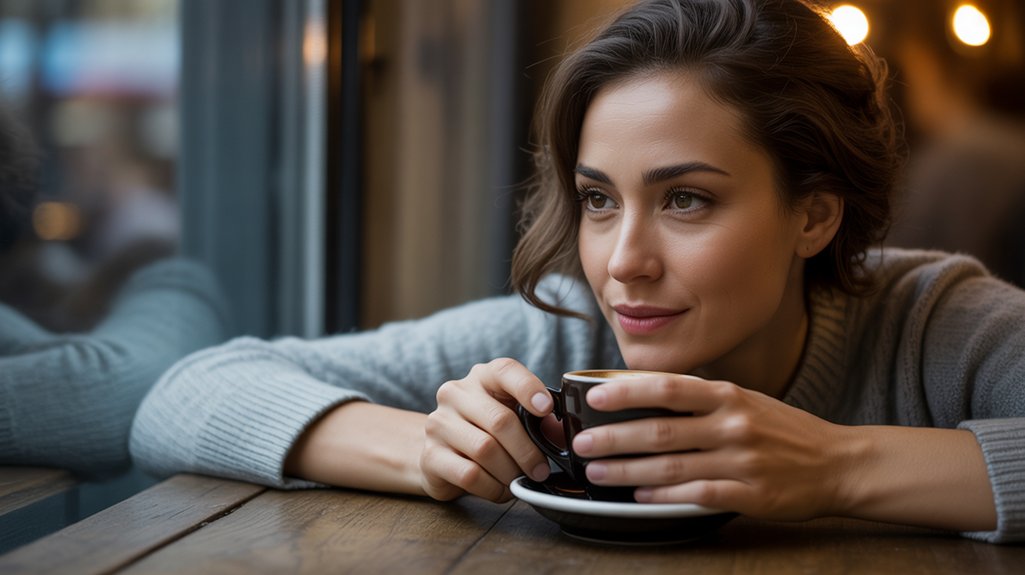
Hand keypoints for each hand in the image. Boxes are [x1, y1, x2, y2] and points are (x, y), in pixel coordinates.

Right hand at [420, 358, 553, 501]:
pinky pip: (470, 475)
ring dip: (510, 472)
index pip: (505, 371)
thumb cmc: (488, 432)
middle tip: (541, 470)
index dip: (528, 388)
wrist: (442, 454)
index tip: (547, 408)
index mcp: (483, 377)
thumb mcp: (515, 418)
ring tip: (518, 480)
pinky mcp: (430, 455)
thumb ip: (542, 423)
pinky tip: (500, 489)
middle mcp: (456, 393)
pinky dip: (493, 488)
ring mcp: (439, 423)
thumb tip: (565, 435)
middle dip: (527, 451)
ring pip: (485, 450)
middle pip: (500, 420)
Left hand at [571, 374, 848, 520]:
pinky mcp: (751, 493)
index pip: (669, 388)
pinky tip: (640, 498)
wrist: (838, 462)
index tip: (594, 398)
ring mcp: (742, 460)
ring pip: (672, 466)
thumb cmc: (784, 430)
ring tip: (598, 473)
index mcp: (728, 395)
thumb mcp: (745, 400)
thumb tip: (645, 396)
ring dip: (629, 471)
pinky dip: (665, 497)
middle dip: (614, 439)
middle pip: (661, 431)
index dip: (628, 393)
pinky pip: (698, 495)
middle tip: (582, 445)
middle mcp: (732, 424)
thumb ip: (701, 400)